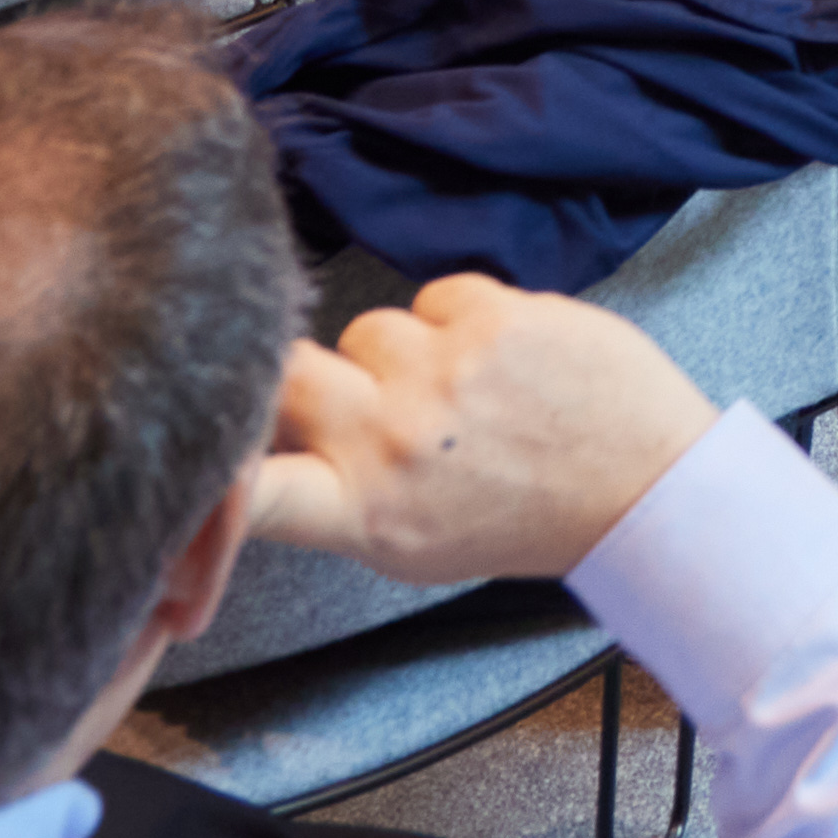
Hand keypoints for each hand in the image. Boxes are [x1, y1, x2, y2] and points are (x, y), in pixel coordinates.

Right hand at [242, 278, 721, 587]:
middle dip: (301, 374)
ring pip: (368, 327)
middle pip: (282, 373)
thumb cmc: (520, 516)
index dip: (212, 461)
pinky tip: (497, 359)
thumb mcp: (407, 542)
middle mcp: (389, 443)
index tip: (199, 447)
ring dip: (399, 351)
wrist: (638, 484)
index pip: (244, 488)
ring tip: (455, 389)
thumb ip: (331, 497)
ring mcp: (441, 373)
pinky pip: (436, 294)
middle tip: (353, 395)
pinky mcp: (492, 316)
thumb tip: (253, 454)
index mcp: (361, 514)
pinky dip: (460, 319)